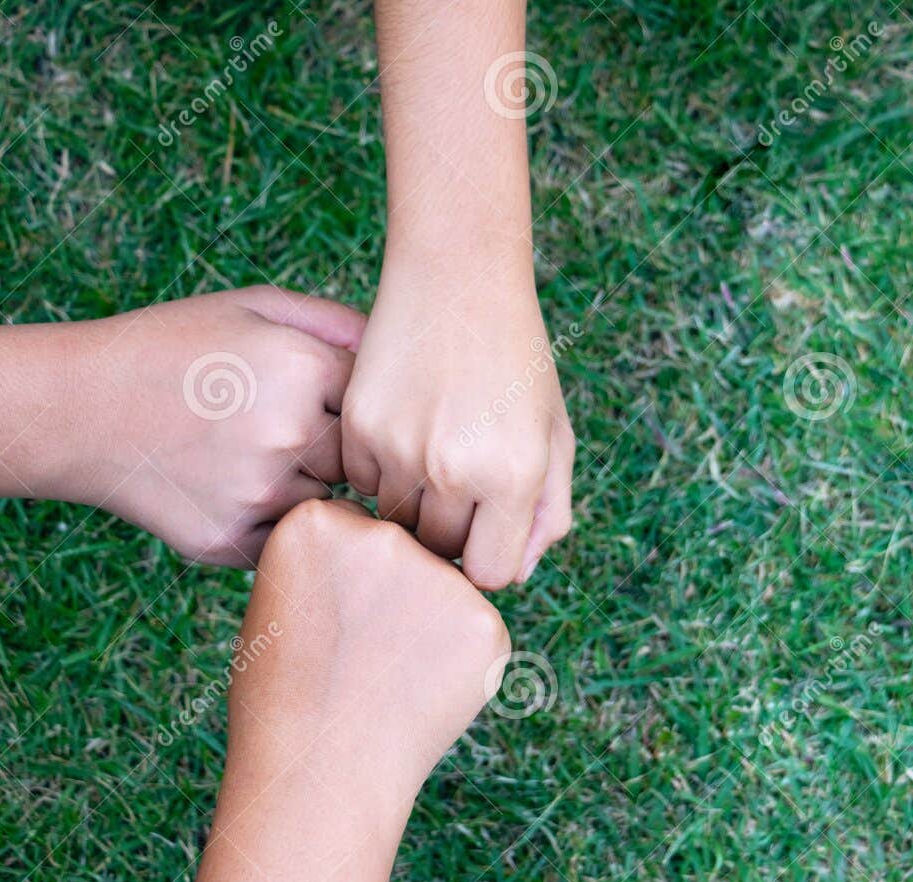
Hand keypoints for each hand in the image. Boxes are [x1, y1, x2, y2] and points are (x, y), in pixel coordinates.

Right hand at [78, 286, 365, 566]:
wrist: (76, 409)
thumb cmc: (174, 348)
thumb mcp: (252, 308)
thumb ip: (335, 322)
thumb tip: (402, 352)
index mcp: (303, 368)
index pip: (375, 400)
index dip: (345, 398)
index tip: (313, 393)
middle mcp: (288, 434)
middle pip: (358, 456)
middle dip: (330, 445)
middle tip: (276, 425)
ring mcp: (261, 494)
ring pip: (325, 499)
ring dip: (302, 484)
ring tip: (246, 453)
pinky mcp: (232, 541)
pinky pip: (288, 539)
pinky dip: (270, 522)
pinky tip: (229, 488)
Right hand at [230, 498, 510, 825]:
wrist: (317, 775)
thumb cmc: (287, 697)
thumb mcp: (285, 602)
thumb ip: (342, 561)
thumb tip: (406, 547)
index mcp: (318, 521)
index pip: (355, 532)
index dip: (345, 585)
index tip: (327, 627)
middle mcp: (383, 535)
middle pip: (406, 551)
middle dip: (393, 597)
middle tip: (358, 657)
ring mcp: (439, 577)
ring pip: (444, 589)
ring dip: (428, 625)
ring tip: (385, 679)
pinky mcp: (485, 621)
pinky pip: (476, 627)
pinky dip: (458, 659)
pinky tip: (419, 693)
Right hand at [341, 262, 573, 589]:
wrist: (459, 277)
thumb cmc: (518, 360)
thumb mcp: (555, 434)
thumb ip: (547, 512)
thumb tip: (514, 574)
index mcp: (514, 476)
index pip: (490, 573)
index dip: (490, 556)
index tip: (489, 529)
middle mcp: (453, 468)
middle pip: (439, 549)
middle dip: (453, 528)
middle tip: (463, 478)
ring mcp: (399, 448)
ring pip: (397, 520)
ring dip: (414, 500)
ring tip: (435, 444)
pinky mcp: (358, 425)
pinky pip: (360, 482)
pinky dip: (378, 468)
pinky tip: (403, 424)